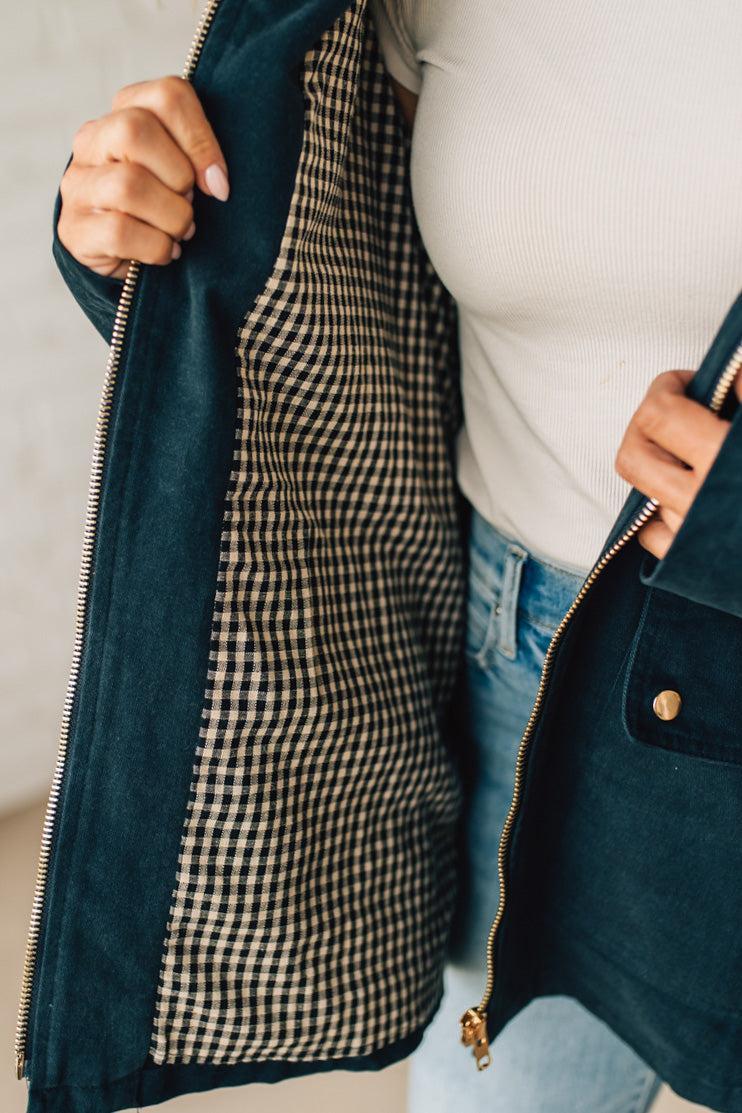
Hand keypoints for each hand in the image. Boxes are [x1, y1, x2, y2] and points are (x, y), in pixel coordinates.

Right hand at [57, 75, 229, 278]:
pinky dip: (156, 247)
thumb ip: (199, 158)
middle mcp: (92, 141)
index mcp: (124, 113)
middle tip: (189, 203)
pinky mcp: (75, 229)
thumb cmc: (163, 206)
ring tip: (180, 231)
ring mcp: (78, 185)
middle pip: (135, 129)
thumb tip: (217, 182)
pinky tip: (166, 251)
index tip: (218, 181)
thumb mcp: (184, 172)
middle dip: (178, 175)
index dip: (201, 140)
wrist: (120, 254)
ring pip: (127, 185)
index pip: (168, 96)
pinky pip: (120, 231)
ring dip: (172, 216)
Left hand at [614, 367, 741, 558]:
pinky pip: (653, 534)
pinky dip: (663, 510)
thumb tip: (735, 370)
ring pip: (644, 492)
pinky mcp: (698, 567)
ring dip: (663, 465)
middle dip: (646, 424)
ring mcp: (697, 538)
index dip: (666, 387)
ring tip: (695, 453)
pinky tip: (690, 493)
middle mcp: (705, 502)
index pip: (661, 415)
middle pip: (633, 455)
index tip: (684, 382)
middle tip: (672, 409)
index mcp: (729, 460)